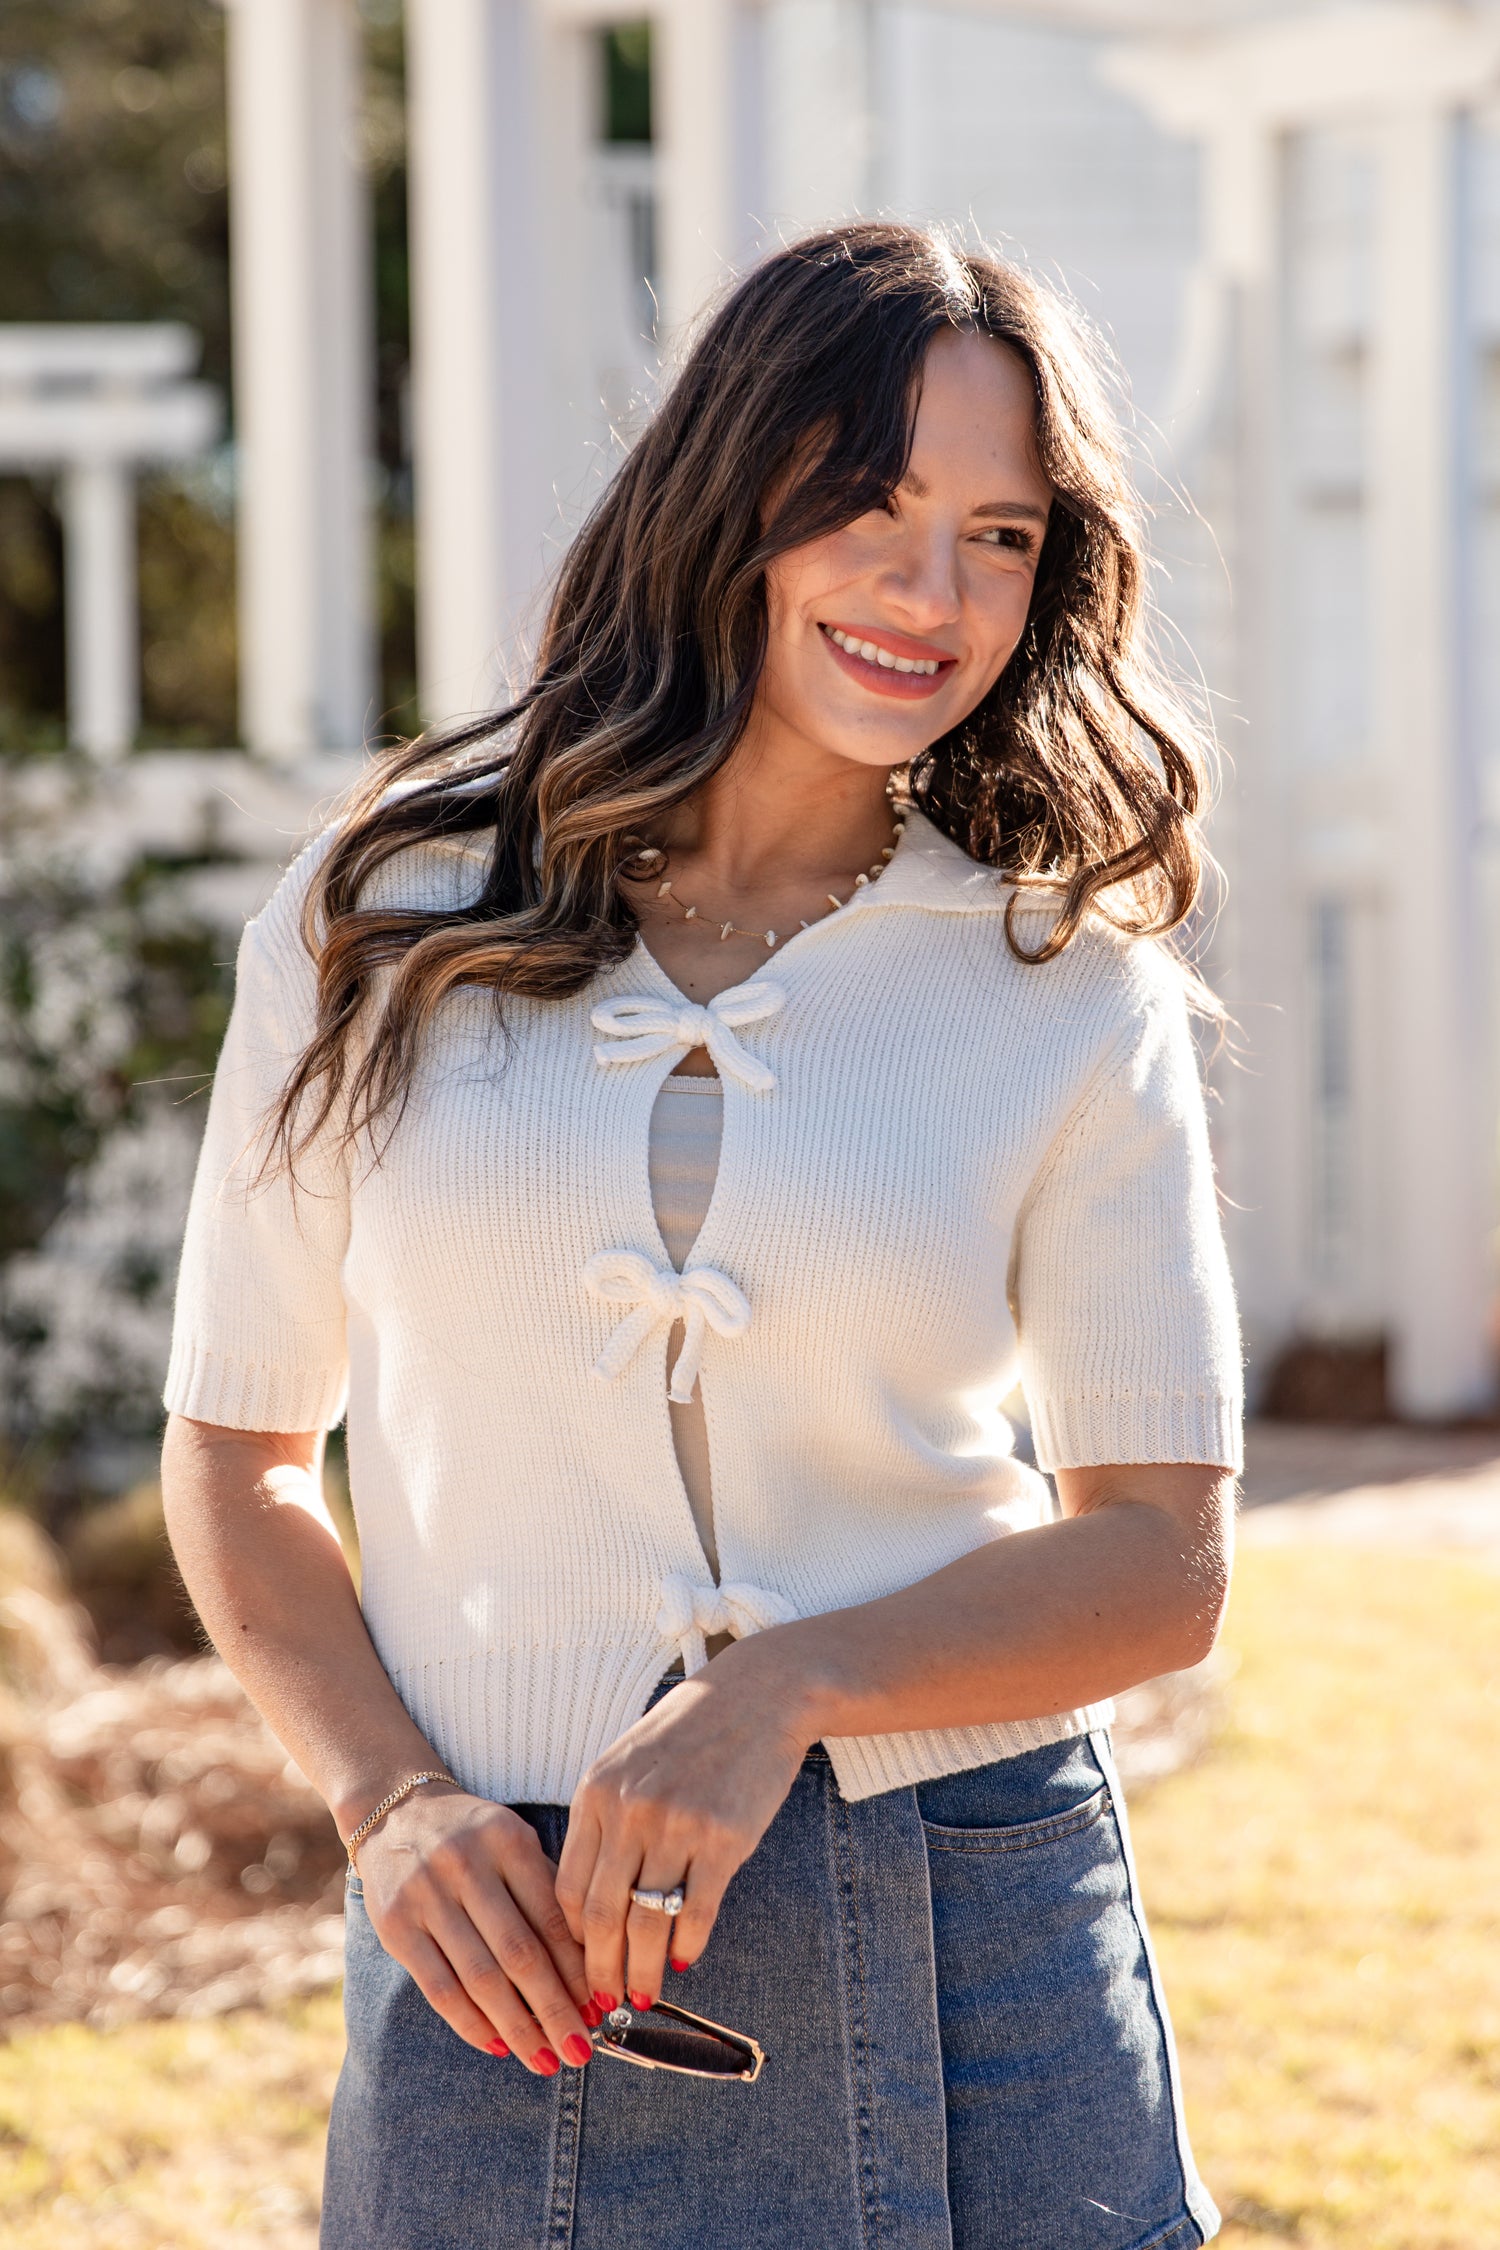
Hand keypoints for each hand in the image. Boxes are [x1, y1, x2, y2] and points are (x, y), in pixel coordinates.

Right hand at [355, 1785, 600, 2074]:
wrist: (395, 1811)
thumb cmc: (473, 1836)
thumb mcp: (514, 1843)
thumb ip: (547, 1893)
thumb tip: (589, 1970)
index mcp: (508, 1841)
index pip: (552, 1917)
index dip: (578, 1971)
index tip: (600, 2009)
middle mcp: (466, 1865)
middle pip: (519, 1954)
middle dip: (555, 2010)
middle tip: (581, 2049)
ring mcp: (426, 1895)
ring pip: (480, 1978)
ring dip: (518, 2027)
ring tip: (545, 2059)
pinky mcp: (395, 1926)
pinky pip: (439, 1987)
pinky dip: (471, 2023)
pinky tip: (498, 2045)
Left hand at [555, 1643, 810, 2011]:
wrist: (759, 1694)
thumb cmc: (690, 1731)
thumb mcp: (628, 1761)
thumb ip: (606, 1821)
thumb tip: (593, 1903)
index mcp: (597, 1792)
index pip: (568, 1887)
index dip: (572, 1938)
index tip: (579, 1965)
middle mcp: (630, 1810)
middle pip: (601, 1915)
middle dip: (600, 1970)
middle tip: (604, 2002)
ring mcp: (677, 1824)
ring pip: (647, 1923)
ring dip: (642, 1970)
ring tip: (643, 1995)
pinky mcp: (724, 1838)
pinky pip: (698, 1911)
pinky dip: (688, 1945)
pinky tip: (684, 1961)